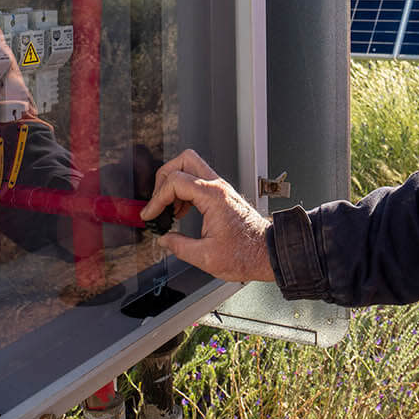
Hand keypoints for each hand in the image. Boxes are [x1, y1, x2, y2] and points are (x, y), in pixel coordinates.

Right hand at [142, 149, 274, 282]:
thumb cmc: (246, 254)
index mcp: (213, 197)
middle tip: (157, 200)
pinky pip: (198, 182)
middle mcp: (218, 187)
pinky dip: (184, 192)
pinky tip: (181, 212)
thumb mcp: (206, 257)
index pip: (175, 182)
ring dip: (174, 184)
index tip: (150, 215)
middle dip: (164, 178)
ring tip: (168, 209)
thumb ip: (179, 247)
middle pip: (184, 160)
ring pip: (191, 168)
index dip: (157, 199)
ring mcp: (221, 189)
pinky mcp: (223, 196)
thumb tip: (164, 240)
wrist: (268, 253)